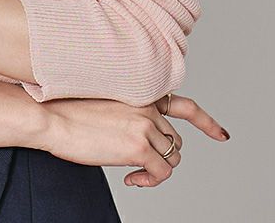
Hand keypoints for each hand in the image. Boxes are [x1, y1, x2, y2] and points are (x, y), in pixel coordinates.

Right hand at [40, 93, 228, 188]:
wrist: (51, 116)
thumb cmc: (67, 110)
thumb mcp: (105, 102)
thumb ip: (129, 112)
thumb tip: (138, 138)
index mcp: (141, 92)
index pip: (184, 105)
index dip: (207, 122)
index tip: (222, 135)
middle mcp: (148, 105)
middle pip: (174, 141)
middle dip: (162, 156)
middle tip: (139, 166)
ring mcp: (146, 125)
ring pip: (172, 158)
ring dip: (156, 169)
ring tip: (133, 172)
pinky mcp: (139, 147)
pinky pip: (161, 174)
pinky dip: (150, 182)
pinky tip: (130, 179)